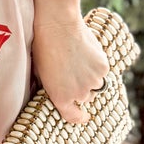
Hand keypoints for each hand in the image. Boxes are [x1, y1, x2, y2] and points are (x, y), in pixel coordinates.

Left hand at [31, 0, 109, 125]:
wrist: (57, 26)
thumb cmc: (43, 48)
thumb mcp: (40, 73)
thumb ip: (51, 87)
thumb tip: (56, 90)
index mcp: (61, 98)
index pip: (73, 116)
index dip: (79, 117)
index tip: (83, 116)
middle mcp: (79, 94)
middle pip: (86, 97)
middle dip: (82, 89)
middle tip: (74, 72)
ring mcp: (93, 81)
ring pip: (97, 84)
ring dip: (91, 77)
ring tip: (79, 60)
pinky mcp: (103, 68)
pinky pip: (103, 71)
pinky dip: (97, 64)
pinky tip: (86, 52)